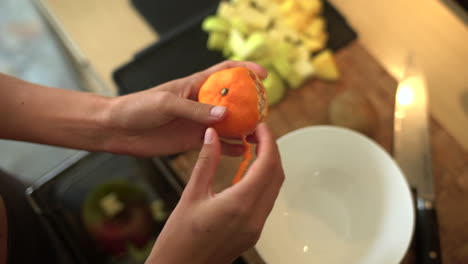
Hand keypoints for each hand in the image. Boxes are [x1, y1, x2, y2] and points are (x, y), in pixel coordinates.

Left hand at [103, 61, 267, 156]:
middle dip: (250, 104)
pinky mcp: (193, 140)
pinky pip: (216, 143)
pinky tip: (242, 151)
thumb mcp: (167, 103)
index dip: (246, 69)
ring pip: (228, 124)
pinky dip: (230, 147)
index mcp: (196, 85)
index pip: (226, 71)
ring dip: (243, 128)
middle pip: (233, 100)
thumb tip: (224, 115)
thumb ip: (195, 109)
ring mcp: (198, 122)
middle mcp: (201, 103)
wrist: (118, 129)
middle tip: (264, 113)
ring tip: (257, 135)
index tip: (263, 75)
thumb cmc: (138, 107)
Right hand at [146, 123, 284, 263]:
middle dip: (272, 150)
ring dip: (269, 165)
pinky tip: (248, 171)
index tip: (259, 126)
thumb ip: (206, 161)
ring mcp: (256, 227)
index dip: (268, 140)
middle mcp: (254, 217)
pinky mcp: (253, 233)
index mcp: (240, 204)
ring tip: (254, 147)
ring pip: (274, 188)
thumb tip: (213, 134)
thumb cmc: (179, 238)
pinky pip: (266, 201)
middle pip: (277, 175)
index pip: (267, 164)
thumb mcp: (191, 195)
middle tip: (257, 133)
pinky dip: (263, 181)